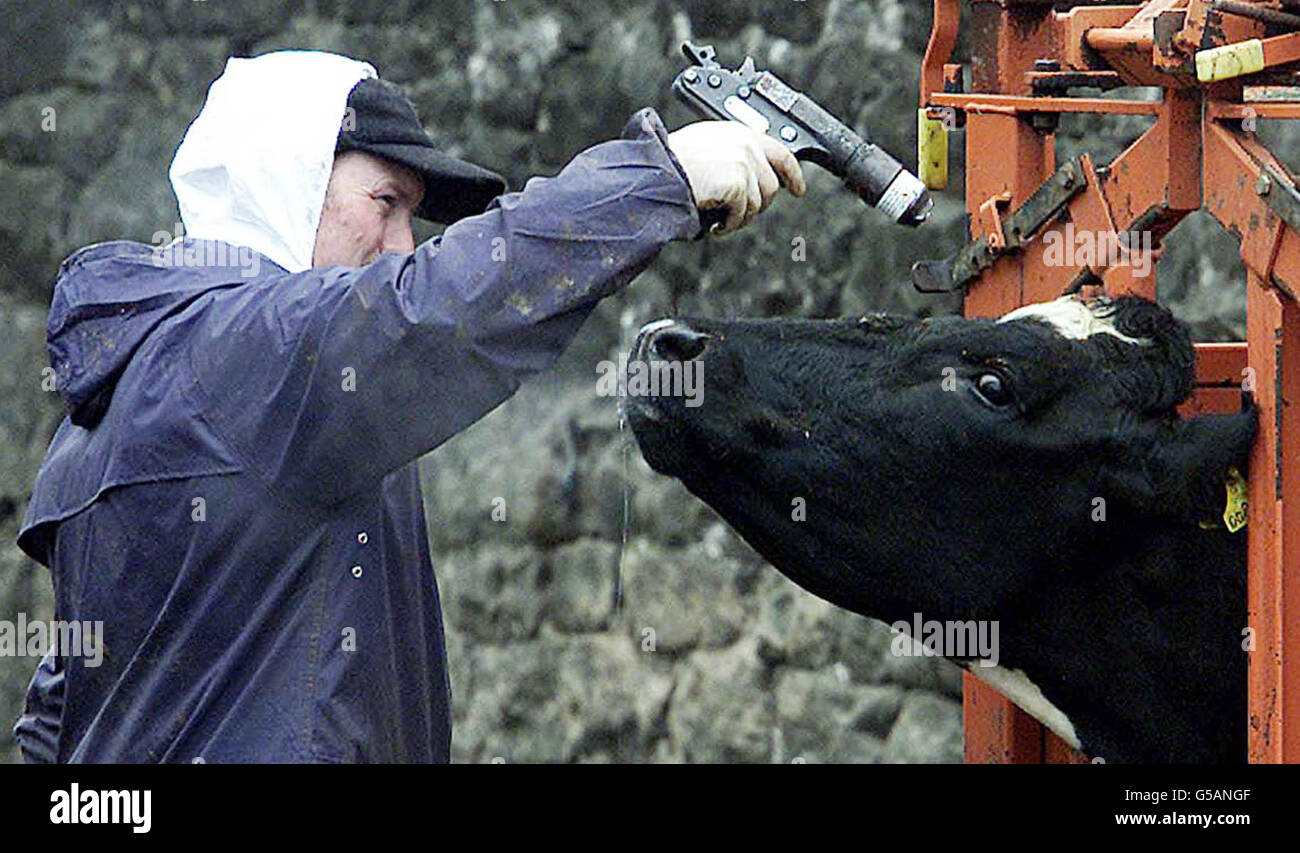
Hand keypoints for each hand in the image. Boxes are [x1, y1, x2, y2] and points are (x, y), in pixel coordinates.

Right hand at [666, 121, 806, 234]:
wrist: (658, 173)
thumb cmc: (672, 163)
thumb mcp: (707, 146)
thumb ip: (732, 153)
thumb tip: (751, 177)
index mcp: (739, 132)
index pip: (780, 152)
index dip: (793, 174)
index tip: (798, 188)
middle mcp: (745, 144)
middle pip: (771, 186)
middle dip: (758, 205)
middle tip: (739, 214)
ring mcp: (743, 163)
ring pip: (759, 203)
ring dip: (741, 217)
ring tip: (721, 218)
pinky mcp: (737, 182)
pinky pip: (744, 213)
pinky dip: (730, 224)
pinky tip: (717, 223)